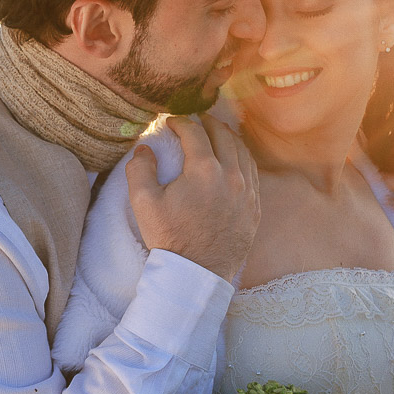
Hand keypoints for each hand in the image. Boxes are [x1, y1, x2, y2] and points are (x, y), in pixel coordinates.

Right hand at [125, 115, 259, 280]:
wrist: (197, 273)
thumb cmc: (169, 239)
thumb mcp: (144, 204)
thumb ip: (139, 170)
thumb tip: (144, 148)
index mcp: (204, 170)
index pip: (195, 132)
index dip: (181, 122)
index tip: (171, 121)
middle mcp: (231, 175)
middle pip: (223, 135)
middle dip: (208, 122)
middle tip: (196, 119)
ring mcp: (247, 191)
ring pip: (242, 151)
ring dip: (228, 137)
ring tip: (216, 133)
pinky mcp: (254, 206)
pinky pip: (252, 171)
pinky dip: (242, 156)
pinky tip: (233, 158)